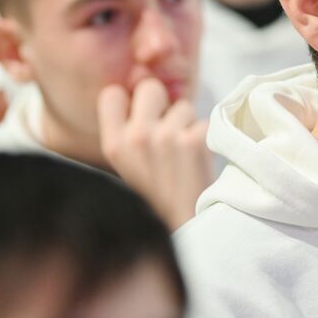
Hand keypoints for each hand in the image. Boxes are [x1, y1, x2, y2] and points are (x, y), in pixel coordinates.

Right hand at [97, 78, 212, 231]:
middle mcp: (136, 137)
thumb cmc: (159, 198)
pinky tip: (200, 159)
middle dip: (163, 103)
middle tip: (168, 131)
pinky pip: (204, 122)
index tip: (139, 114)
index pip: (111, 94)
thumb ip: (129, 135)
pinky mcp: (194, 141)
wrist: (186, 229)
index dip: (129, 100)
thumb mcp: (129, 167)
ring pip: (183, 106)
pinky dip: (206, 137)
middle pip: (150, 88)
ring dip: (188, 124)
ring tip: (185, 155)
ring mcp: (166, 137)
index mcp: (113, 145)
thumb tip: (141, 99)